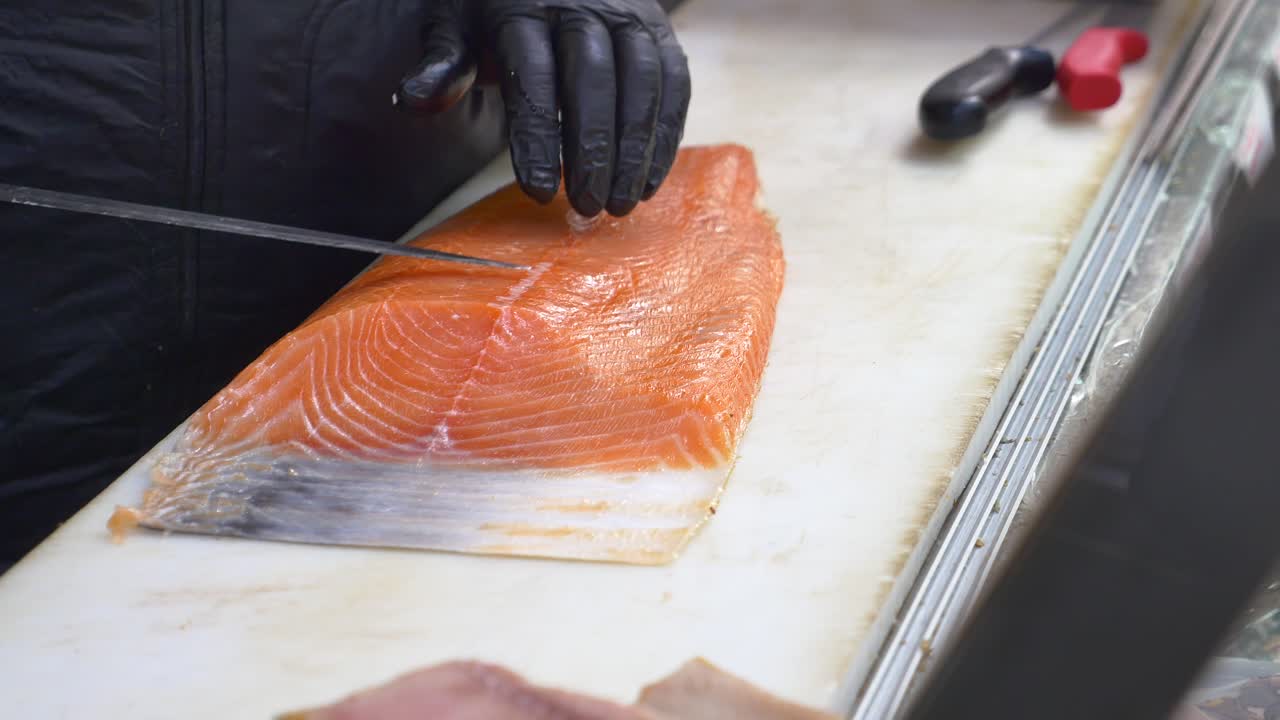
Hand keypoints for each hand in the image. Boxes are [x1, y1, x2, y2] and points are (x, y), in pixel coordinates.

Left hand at [395, 0, 691, 217]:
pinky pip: (672, 83)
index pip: (534, 74)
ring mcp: (629, 13)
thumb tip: (409, 99)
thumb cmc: (493, 9)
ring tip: (619, 205)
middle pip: (595, 79)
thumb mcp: (456, 24)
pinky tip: (647, 181)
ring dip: (636, 149)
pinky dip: (665, 135)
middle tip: (586, 207)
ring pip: (643, 82)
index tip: (536, 191)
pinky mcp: (660, 29)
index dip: (536, 135)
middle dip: (593, 149)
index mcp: (524, 4)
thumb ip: (444, 65)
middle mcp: (584, 3)